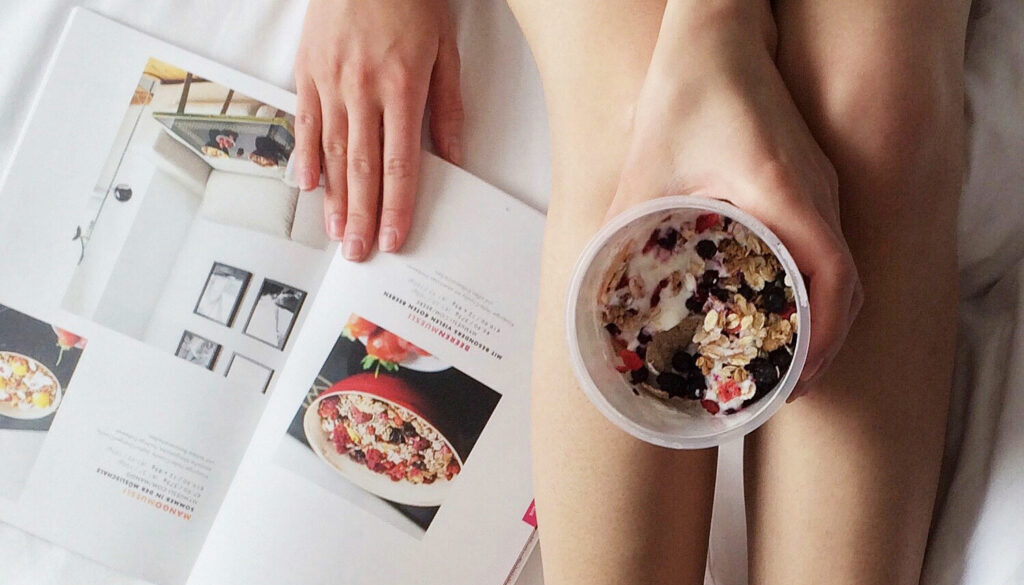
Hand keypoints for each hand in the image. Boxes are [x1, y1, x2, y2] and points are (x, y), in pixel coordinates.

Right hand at [293, 0, 462, 260]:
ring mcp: (330, 81)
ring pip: (333, 152)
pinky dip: (307, 157)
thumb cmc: (411, 0)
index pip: (401, 164)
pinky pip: (305, 123)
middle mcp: (363, 89)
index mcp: (403, 87)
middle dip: (363, 217)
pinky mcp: (307, 72)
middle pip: (364, 169)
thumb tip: (454, 159)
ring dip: (335, 198)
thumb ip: (448, 108)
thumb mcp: (445, 51)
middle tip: (360, 252)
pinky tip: (309, 187)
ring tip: (337, 232)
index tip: (395, 238)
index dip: (397, 208)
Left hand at [609, 2, 862, 396]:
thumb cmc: (685, 91)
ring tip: (789, 358)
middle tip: (790, 385)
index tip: (799, 377)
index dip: (824, 336)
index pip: (833, 277)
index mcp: (782, 190)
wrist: (716, 33)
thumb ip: (623, 231)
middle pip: (849, 285)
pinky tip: (781, 304)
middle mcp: (816, 190)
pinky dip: (817, 285)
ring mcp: (820, 183)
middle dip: (827, 343)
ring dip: (825, 317)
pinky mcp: (810, 178)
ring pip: (844, 265)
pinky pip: (828, 243)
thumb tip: (598, 292)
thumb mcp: (644, 170)